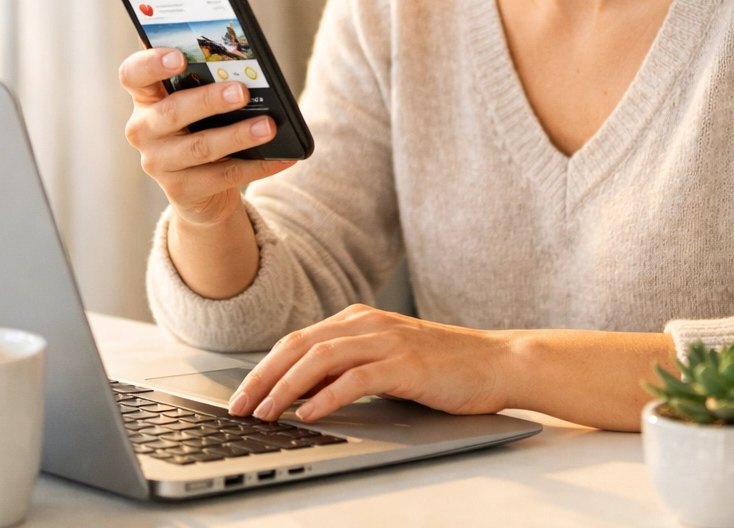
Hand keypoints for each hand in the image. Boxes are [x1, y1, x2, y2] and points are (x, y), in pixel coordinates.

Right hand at [119, 47, 295, 227]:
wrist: (201, 189)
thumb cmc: (202, 129)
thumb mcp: (198, 105)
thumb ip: (211, 84)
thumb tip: (252, 72)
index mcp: (146, 99)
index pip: (133, 75)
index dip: (151, 64)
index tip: (180, 56)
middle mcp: (144, 130)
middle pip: (171, 112)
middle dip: (209, 100)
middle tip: (241, 92)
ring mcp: (159, 164)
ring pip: (200, 148)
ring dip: (238, 135)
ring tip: (269, 126)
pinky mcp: (181, 191)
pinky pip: (224, 176)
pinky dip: (258, 166)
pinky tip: (283, 158)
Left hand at [226, 304, 514, 422]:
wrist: (496, 360)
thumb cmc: (442, 366)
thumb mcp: (386, 359)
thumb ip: (349, 367)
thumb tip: (302, 392)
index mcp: (358, 319)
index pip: (297, 340)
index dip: (263, 368)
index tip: (240, 396)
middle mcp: (367, 323)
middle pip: (299, 345)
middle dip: (262, 377)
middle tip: (238, 407)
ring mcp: (387, 340)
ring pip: (320, 358)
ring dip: (285, 387)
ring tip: (264, 413)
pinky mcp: (406, 363)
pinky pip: (356, 377)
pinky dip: (327, 396)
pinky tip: (309, 414)